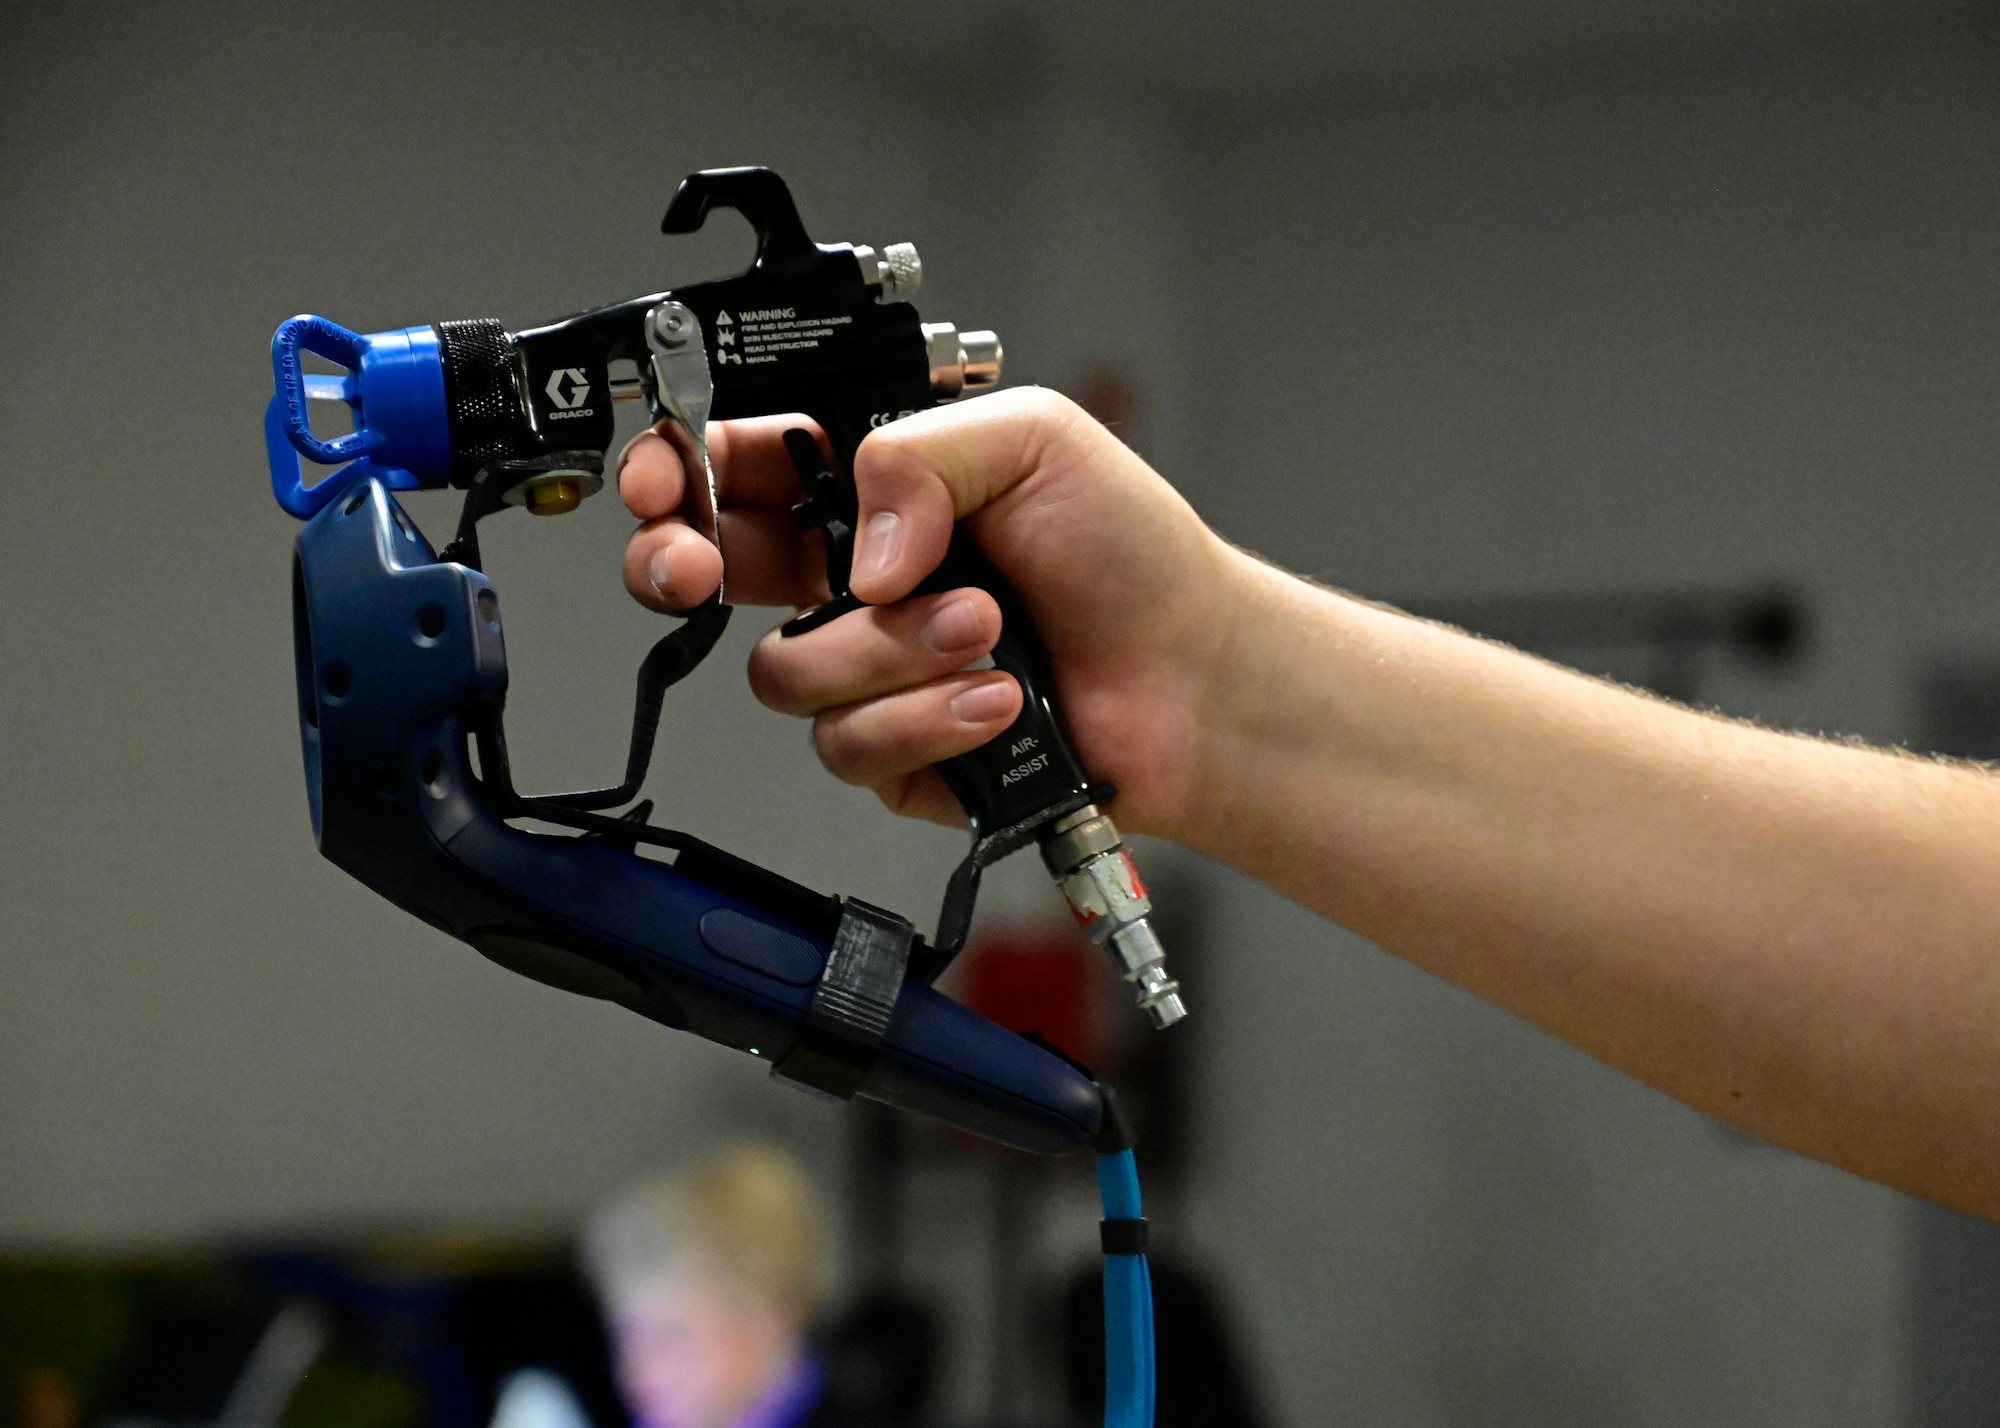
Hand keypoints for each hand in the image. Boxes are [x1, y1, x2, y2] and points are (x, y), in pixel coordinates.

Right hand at [617, 388, 1242, 836]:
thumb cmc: (1132, 556)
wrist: (1191, 678)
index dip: (678, 471)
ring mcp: (869, 670)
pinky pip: (850, 745)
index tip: (666, 482)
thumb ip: (918, 456)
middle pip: (705, 575)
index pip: (739, 470)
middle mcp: (855, 580)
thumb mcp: (1032, 440)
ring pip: (785, 672)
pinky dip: (929, 719)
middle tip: (699, 565)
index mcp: (874, 490)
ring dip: (889, 650)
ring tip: (987, 630)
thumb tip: (856, 551)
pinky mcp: (894, 752)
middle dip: (681, 566)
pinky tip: (997, 700)